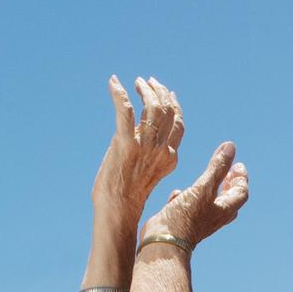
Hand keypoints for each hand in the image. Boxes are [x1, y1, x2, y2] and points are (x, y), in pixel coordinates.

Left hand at [93, 76, 183, 226]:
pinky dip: (119, 94)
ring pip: (151, 108)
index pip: (178, 124)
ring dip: (144, 91)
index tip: (167, 92)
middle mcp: (162, 149)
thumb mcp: (150, 172)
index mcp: (170, 157)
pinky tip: (114, 82)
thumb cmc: (128, 195)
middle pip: (167, 112)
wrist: (118, 209)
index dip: (174, 105)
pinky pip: (125, 111)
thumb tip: (143, 136)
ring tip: (137, 82)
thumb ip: (152, 153)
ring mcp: (145, 146)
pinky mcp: (125, 144)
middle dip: (159, 92)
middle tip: (148, 82)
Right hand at [140, 141, 249, 250]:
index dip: (241, 178)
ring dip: (210, 190)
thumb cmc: (185, 217)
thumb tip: (230, 147)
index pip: (241, 192)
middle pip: (229, 199)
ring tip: (208, 178)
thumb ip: (216, 168)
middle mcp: (214, 216)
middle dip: (230, 184)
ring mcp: (198, 220)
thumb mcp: (203, 188)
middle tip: (229, 170)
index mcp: (224, 210)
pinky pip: (188, 207)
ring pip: (209, 204)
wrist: (163, 242)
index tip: (237, 165)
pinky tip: (178, 193)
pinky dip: (186, 199)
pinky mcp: (182, 221)